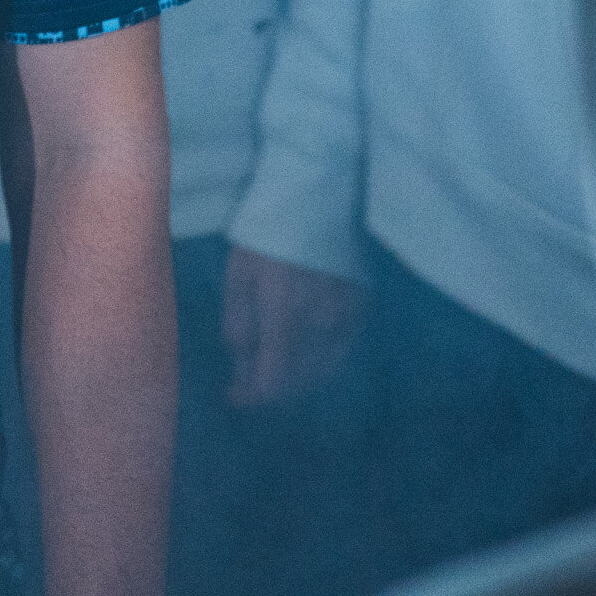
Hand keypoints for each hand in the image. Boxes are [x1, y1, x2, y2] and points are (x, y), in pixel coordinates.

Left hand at [221, 244, 367, 405]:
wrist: (315, 199)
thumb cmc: (266, 233)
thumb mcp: (239, 273)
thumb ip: (239, 322)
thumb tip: (240, 364)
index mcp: (285, 315)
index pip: (274, 381)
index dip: (252, 396)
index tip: (233, 396)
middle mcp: (320, 325)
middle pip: (299, 382)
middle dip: (271, 390)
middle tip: (247, 384)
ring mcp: (346, 320)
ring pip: (322, 372)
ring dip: (295, 381)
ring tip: (272, 373)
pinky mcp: (361, 311)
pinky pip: (340, 353)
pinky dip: (319, 364)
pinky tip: (301, 357)